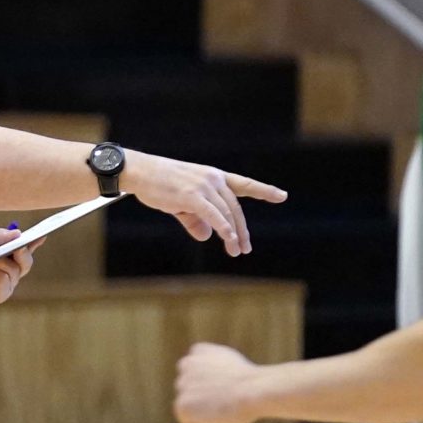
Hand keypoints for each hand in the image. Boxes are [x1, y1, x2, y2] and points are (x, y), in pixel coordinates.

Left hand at [0, 224, 37, 310]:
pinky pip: (5, 283)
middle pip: (27, 261)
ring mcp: (5, 283)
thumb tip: (19, 235)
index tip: (44, 233)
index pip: (26, 247)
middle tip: (17, 246)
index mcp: (7, 253)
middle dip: (22, 252)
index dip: (36, 241)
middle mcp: (9, 269)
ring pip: (15, 271)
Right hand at [125, 154, 287, 255]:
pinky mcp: (193, 196)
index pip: (243, 184)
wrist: (140, 172)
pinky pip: (214, 215)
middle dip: (242, 230)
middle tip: (245, 248)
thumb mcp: (180, 204)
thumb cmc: (158, 185)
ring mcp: (204, 186)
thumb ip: (196, 220)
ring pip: (226, 214)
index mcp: (213, 176)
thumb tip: (208, 236)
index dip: (263, 191)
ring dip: (233, 235)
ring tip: (235, 251)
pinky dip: (224, 228)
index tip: (282, 196)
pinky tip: (229, 238)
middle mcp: (213, 179)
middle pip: (235, 207)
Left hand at [173, 341, 271, 422]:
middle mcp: (187, 364)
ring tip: (222, 405)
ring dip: (200, 408)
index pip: (196, 370)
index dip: (211, 382)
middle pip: (190, 388)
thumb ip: (216, 369)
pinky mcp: (182, 403)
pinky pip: (187, 419)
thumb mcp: (234, 366)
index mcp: (200, 350)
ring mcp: (182, 383)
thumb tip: (210, 385)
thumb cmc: (252, 382)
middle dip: (202, 395)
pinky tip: (215, 414)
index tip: (227, 385)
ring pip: (188, 403)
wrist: (253, 390)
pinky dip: (200, 422)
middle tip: (225, 397)